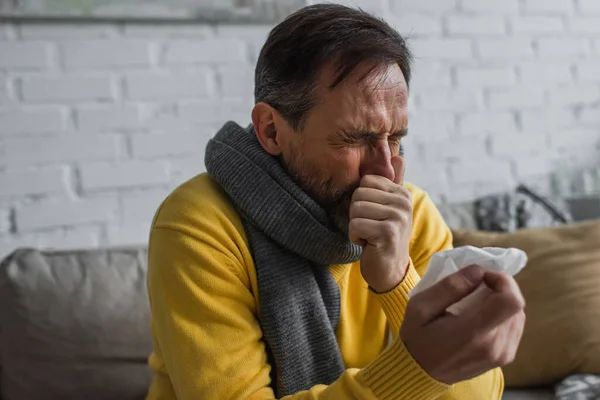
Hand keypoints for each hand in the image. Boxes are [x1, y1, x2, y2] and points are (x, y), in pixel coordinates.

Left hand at [348, 156, 411, 292]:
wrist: (389, 271)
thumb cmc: (383, 237)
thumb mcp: (387, 207)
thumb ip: (392, 182)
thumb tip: (398, 156)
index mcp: (401, 193)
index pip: (365, 181)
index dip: (361, 201)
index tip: (372, 216)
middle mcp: (403, 202)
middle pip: (358, 194)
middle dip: (356, 214)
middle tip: (369, 228)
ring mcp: (398, 217)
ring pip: (356, 209)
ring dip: (356, 226)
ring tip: (369, 235)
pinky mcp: (389, 232)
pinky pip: (356, 225)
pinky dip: (355, 237)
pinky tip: (368, 244)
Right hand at [400, 264, 525, 384]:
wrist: (419, 372)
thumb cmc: (416, 338)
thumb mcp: (420, 307)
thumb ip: (450, 287)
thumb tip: (478, 271)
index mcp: (472, 333)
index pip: (511, 301)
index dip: (503, 281)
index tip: (483, 276)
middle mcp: (494, 346)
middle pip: (516, 306)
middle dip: (500, 288)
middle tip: (477, 285)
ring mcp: (502, 355)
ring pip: (518, 315)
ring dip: (502, 301)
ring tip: (478, 300)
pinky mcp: (504, 358)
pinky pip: (515, 328)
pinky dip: (503, 315)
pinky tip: (483, 315)